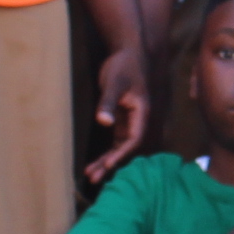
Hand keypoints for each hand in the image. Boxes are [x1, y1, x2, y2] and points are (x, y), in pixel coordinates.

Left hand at [89, 43, 151, 182]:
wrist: (127, 54)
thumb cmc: (123, 67)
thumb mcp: (114, 83)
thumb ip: (108, 102)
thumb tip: (103, 121)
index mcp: (142, 114)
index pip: (134, 139)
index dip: (122, 154)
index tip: (108, 164)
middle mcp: (139, 122)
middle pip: (127, 149)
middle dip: (111, 164)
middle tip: (94, 178)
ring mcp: (130, 122)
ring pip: (120, 148)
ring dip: (107, 161)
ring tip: (90, 175)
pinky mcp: (122, 120)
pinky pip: (116, 142)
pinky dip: (107, 153)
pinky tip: (95, 163)